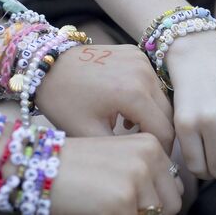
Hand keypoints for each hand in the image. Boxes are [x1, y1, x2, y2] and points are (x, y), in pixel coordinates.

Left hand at [36, 44, 173, 151]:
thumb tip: (145, 161)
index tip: (153, 161)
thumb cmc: (63, 100)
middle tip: (143, 148)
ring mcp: (141, 60)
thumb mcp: (88, 133)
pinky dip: (145, 98)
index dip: (163, 151)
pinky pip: (152, 82)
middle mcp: (143, 73)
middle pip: (168, 114)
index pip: (165, 131)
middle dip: (159, 133)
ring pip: (162, 98)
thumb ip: (121, 150)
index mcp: (133, 94)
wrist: (47, 65)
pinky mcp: (136, 54)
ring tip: (131, 128)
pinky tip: (127, 108)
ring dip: (153, 115)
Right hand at [51, 133, 183, 214]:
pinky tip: (97, 208)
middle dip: (148, 211)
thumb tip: (174, 202)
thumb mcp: (119, 158)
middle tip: (115, 202)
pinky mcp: (123, 200)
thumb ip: (148, 173)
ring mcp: (138, 178)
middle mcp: (150, 156)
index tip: (124, 195)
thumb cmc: (75, 165)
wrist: (36, 165)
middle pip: (172, 204)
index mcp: (151, 144)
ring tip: (104, 202)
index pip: (173, 186)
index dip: (152, 200)